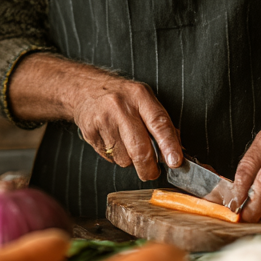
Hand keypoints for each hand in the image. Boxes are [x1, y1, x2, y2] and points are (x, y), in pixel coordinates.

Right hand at [67, 69, 182, 181]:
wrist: (84, 88)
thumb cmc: (120, 96)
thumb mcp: (143, 99)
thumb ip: (160, 122)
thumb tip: (176, 150)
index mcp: (139, 96)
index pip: (158, 123)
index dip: (169, 145)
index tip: (175, 162)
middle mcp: (120, 108)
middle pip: (139, 149)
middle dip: (149, 168)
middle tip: (152, 172)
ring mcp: (103, 121)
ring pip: (124, 159)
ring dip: (130, 160)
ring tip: (126, 143)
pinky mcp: (90, 133)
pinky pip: (109, 158)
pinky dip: (115, 156)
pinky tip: (112, 141)